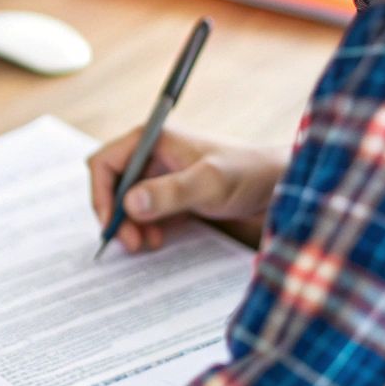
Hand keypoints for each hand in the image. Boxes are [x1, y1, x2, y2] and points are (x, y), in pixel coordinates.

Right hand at [89, 127, 286, 251]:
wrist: (283, 189)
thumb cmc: (250, 175)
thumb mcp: (209, 183)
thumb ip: (169, 192)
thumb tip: (128, 204)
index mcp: (154, 140)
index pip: (106, 163)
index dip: (101, 194)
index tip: (112, 224)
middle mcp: (155, 156)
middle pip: (113, 185)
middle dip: (116, 215)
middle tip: (130, 243)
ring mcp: (165, 178)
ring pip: (129, 203)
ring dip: (130, 226)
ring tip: (145, 245)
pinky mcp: (177, 197)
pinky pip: (148, 213)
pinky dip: (146, 229)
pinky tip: (157, 242)